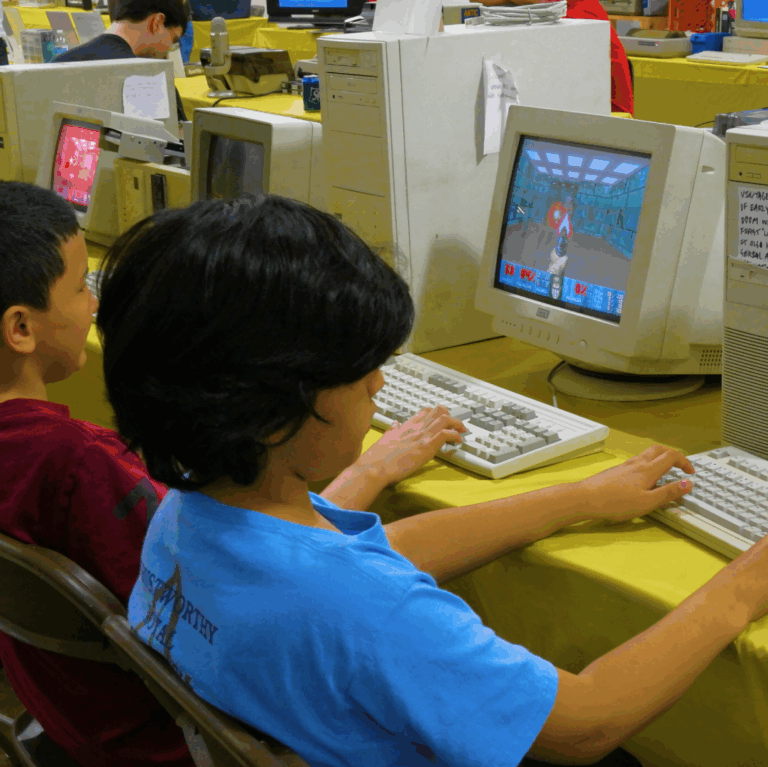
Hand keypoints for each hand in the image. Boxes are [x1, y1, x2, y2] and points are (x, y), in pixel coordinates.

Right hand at [358, 406, 466, 486]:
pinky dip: (456, 436)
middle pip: (437, 412)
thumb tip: (395, 424)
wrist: (375, 466)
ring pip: (445, 419)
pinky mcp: (427, 445)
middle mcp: (416, 427)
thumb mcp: (384, 438)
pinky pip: (447, 434)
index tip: (441, 418)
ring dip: (456, 424)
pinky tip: (458, 441)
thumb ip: (392, 430)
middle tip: (455, 424)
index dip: (435, 413)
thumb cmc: (377, 457)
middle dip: (449, 416)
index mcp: (406, 426)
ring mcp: (422, 435)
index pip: (424, 412)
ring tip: (461, 431)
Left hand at [576, 445, 694, 522]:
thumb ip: (668, 493)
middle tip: (680, 467)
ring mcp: (625, 465)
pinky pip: (637, 461)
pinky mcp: (616, 470)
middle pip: (659, 449)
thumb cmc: (616, 503)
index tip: (690, 473)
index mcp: (647, 470)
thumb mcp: (647, 502)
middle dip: (673, 455)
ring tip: (665, 472)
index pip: (671, 456)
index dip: (684, 461)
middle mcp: (637, 463)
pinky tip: (644, 478)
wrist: (586, 498)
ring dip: (660, 458)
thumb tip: (688, 483)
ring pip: (646, 454)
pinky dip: (647, 464)